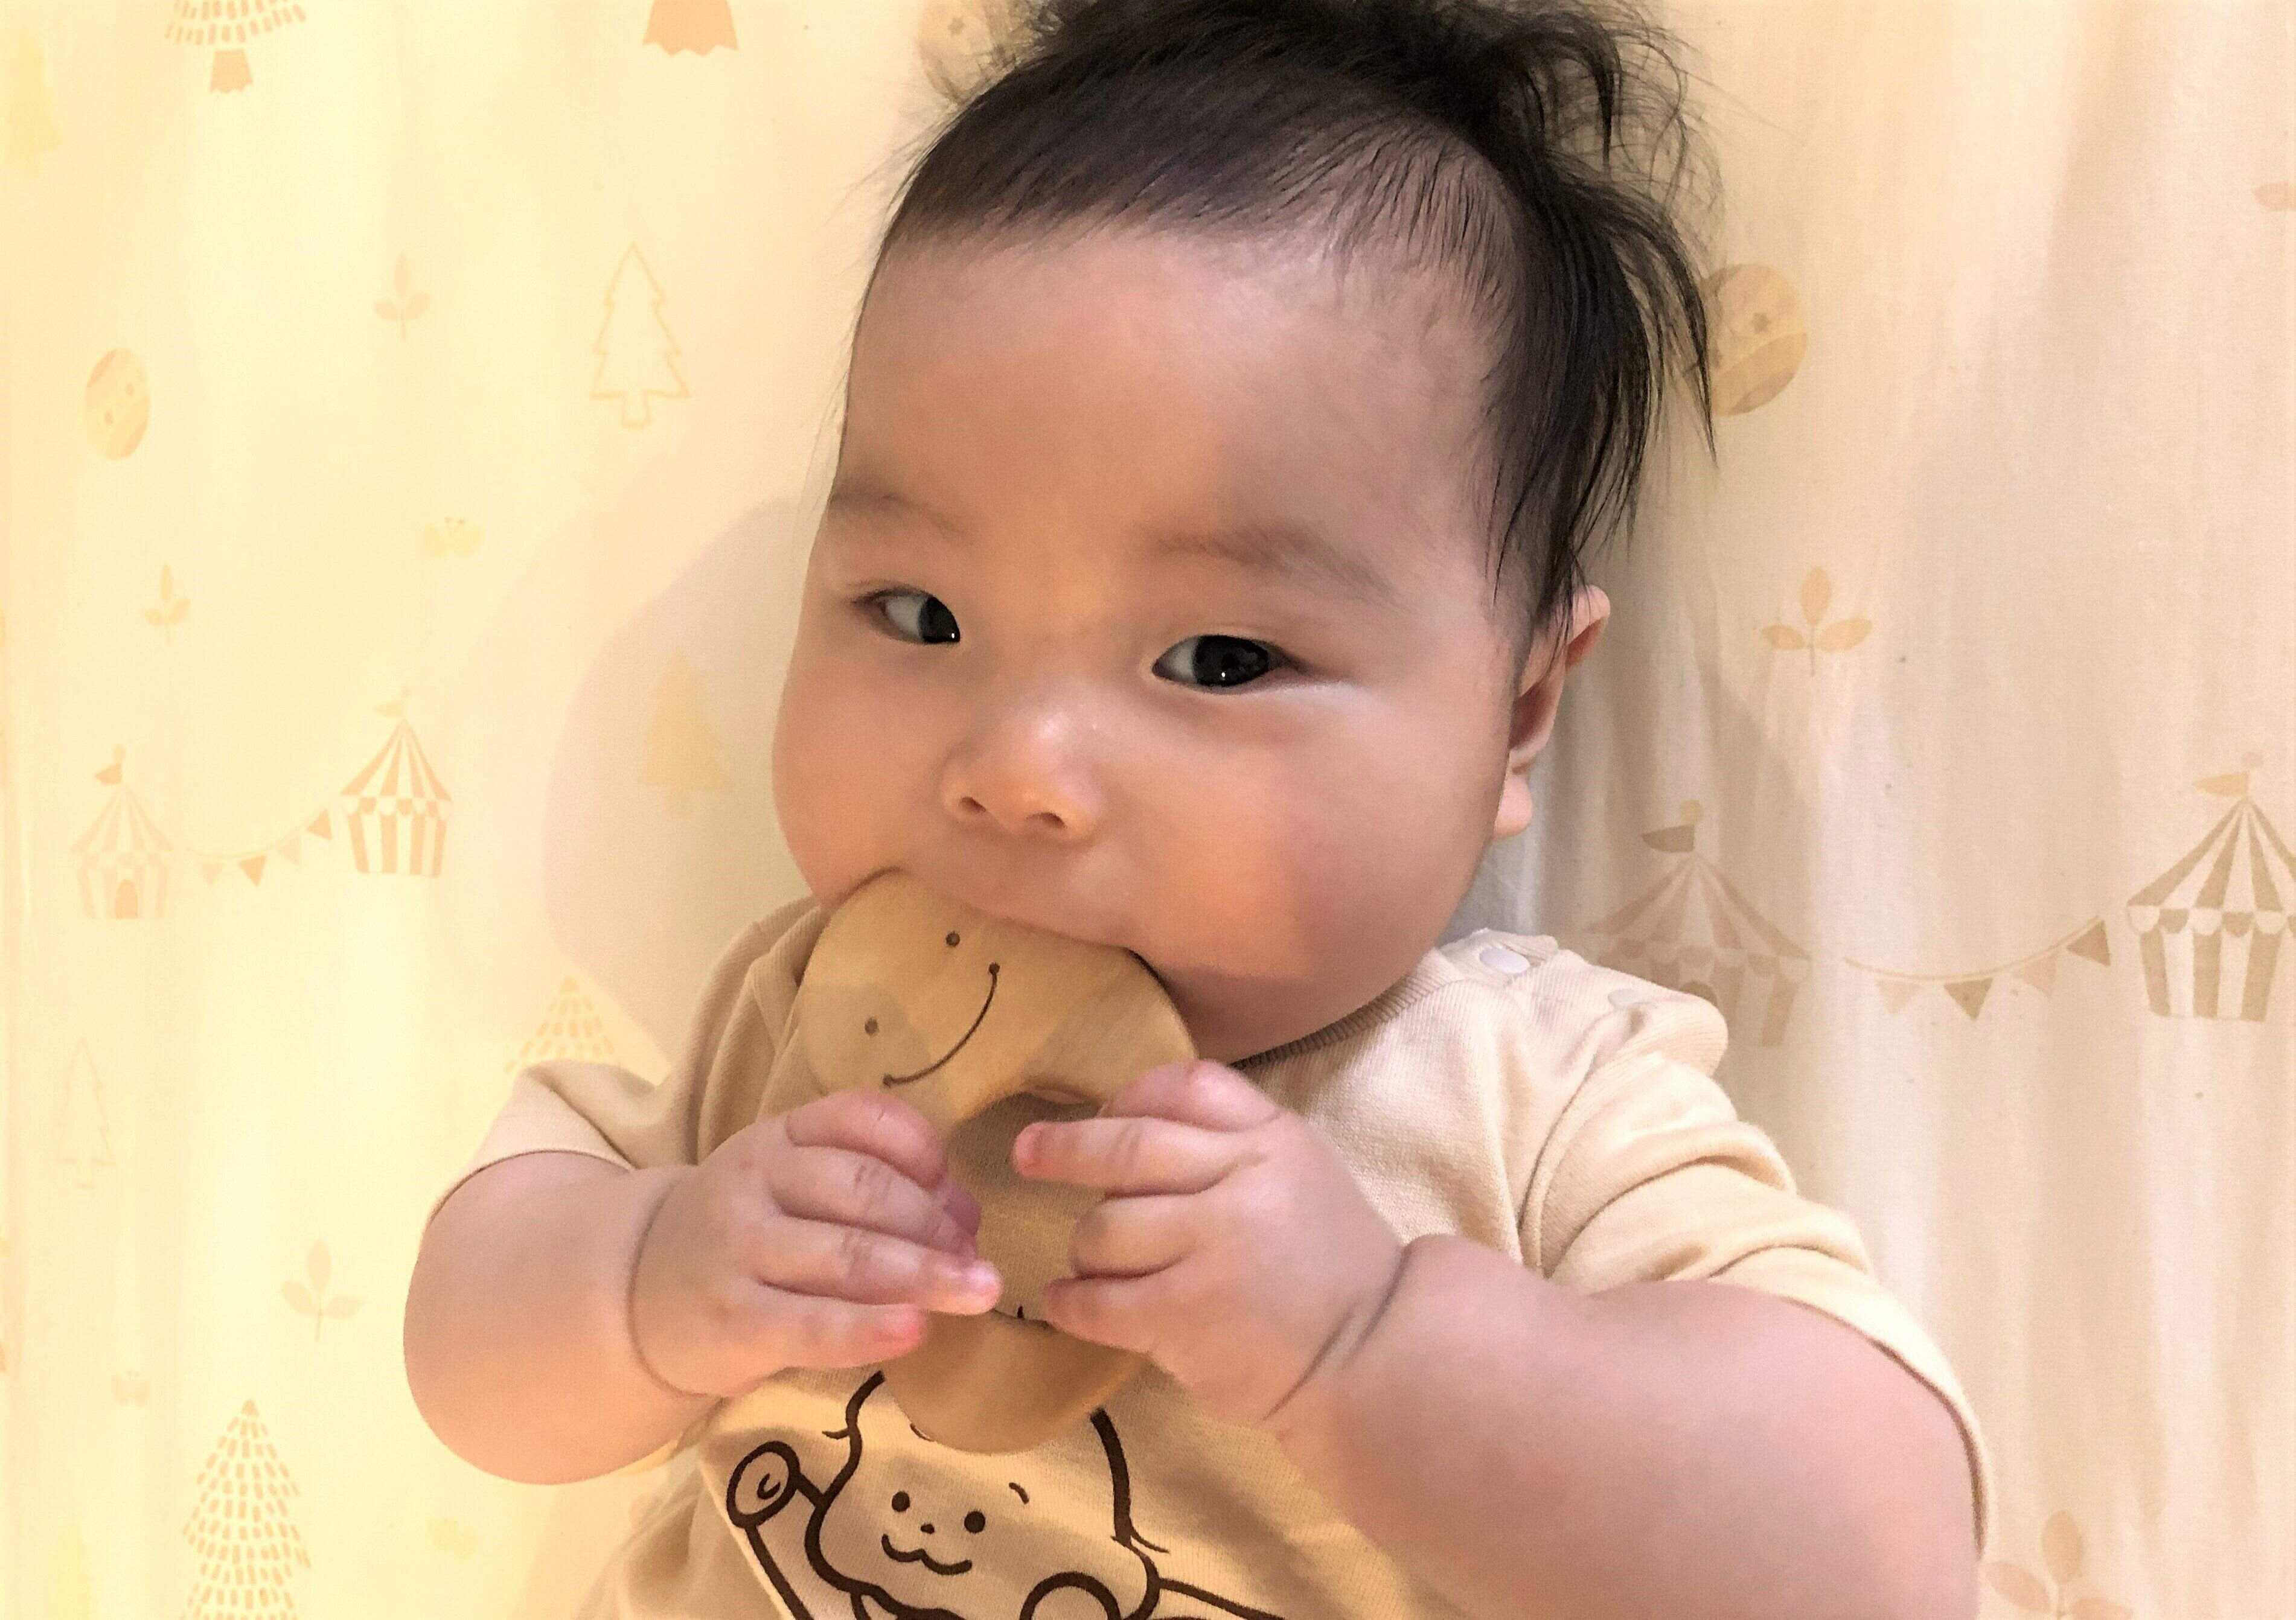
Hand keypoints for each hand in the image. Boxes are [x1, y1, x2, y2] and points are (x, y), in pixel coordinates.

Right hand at [629, 1089, 1002, 1398]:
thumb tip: (963, 1211)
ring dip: (926, 1274)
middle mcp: (754, 1180)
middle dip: (936, 1224)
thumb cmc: (745, 1234)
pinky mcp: (733, 1320)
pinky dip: (871, 1328)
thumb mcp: (790, 1181)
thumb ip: (867, 1179)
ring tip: (980, 1292)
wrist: (636, 1295)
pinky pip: (813, 1325)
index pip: (860, 1117)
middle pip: (866, 1189)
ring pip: (848, 1254)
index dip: (924, 1151)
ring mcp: (739, 1250)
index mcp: (779, 1135)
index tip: (958, 1188)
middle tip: (981, 1261)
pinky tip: (917, 1330)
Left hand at [1013, 1059, 1404, 1431]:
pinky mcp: (1186, 1315)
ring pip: (1105, 1227)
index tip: (1102, 1111)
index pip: (1186, 1086)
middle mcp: (1242, 1183)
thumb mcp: (1300, 1171)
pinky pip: (1099, 1299)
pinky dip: (1072, 1300)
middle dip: (1067, 1148)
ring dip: (1083, 1245)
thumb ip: (1233, 1139)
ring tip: (1089, 1261)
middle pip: (1129, 1147)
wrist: (1375, 1353)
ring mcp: (1213, 1249)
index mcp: (1273, 1140)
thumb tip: (1125, 1117)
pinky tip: (1069, 1300)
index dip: (1131, 1095)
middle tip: (1027, 1153)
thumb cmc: (1329, 1263)